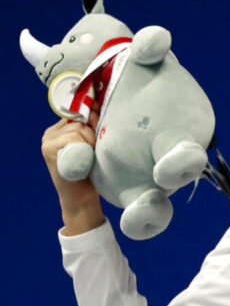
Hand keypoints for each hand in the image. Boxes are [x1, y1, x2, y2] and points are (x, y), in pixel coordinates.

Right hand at [41, 108, 104, 234]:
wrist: (82, 198)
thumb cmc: (92, 173)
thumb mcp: (95, 146)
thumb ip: (94, 128)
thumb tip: (102, 107)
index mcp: (61, 129)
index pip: (79, 112)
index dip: (94, 116)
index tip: (104, 125)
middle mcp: (51, 133)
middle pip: (80, 119)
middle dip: (95, 131)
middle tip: (98, 149)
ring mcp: (48, 140)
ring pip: (78, 128)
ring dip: (92, 141)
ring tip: (93, 156)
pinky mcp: (48, 149)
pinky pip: (72, 137)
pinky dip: (84, 146)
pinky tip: (86, 159)